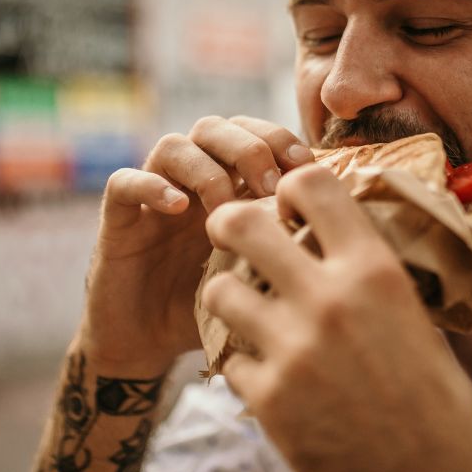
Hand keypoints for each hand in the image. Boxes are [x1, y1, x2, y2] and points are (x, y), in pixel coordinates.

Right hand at [81, 116, 313, 374]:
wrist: (148, 345)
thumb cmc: (212, 310)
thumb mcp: (261, 277)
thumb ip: (292, 250)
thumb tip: (352, 237)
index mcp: (230, 185)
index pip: (255, 134)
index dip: (282, 141)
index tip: (309, 170)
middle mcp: (192, 181)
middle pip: (216, 127)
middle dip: (249, 147)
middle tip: (272, 186)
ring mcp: (154, 195)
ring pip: (174, 145)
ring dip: (206, 168)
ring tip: (225, 206)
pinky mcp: (118, 218)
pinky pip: (125, 181)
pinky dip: (152, 185)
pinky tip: (178, 208)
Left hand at [201, 165, 471, 471]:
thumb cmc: (434, 398)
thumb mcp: (412, 315)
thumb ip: (368, 273)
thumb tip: (335, 235)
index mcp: (373, 270)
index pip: (311, 183)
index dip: (288, 188)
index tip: (286, 207)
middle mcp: (328, 299)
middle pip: (240, 224)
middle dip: (228, 225)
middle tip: (232, 238)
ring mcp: (292, 349)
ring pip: (217, 290)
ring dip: (227, 298)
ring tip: (246, 312)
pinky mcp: (267, 398)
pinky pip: (228, 358)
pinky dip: (243, 364)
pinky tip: (268, 375)